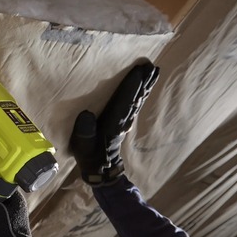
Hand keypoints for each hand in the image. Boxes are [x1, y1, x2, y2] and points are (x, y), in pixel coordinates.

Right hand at [70, 60, 159, 185]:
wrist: (99, 170)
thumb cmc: (88, 155)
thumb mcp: (82, 147)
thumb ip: (84, 133)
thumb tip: (86, 115)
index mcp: (112, 124)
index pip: (123, 102)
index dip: (131, 86)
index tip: (138, 71)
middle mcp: (123, 121)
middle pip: (136, 98)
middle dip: (143, 82)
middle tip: (152, 66)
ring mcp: (125, 121)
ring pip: (138, 100)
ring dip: (146, 85)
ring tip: (154, 71)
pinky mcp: (124, 121)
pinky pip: (135, 103)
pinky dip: (142, 92)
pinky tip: (145, 85)